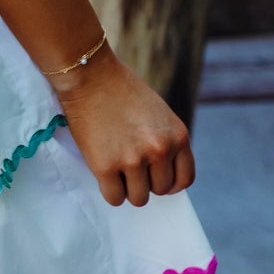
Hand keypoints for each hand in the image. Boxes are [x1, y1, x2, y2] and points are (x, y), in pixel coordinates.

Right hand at [54, 45, 195, 206]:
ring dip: (127, 187)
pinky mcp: (105, 167)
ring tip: (116, 167)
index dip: (169, 182)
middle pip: (160, 190)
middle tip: (129, 164)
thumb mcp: (158, 114)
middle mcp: (160, 150)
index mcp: (178, 136)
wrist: (89, 75)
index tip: (155, 177)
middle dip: (145, 181)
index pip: (184, 179)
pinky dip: (110, 190)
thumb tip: (161, 175)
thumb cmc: (121, 91)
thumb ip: (165, 141)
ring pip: (138, 198)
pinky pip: (114, 198)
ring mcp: (133, 160)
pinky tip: (104, 172)